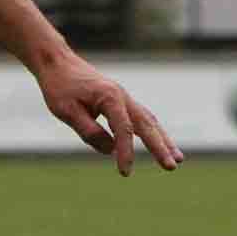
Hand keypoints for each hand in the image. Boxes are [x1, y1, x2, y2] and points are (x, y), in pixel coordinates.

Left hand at [34, 53, 181, 176]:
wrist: (58, 63)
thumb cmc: (60, 87)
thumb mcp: (67, 111)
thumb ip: (89, 131)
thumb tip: (111, 150)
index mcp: (110, 98)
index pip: (123, 130)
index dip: (126, 152)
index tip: (125, 172)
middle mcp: (122, 96)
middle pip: (147, 125)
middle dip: (160, 147)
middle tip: (172, 166)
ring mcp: (124, 98)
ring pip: (149, 121)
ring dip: (164, 140)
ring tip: (178, 158)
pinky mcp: (120, 101)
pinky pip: (142, 118)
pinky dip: (154, 132)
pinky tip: (161, 144)